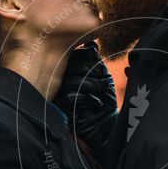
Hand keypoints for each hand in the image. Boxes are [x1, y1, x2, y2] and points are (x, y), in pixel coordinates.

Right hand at [55, 42, 117, 162]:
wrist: (107, 124)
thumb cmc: (106, 99)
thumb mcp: (103, 76)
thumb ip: (96, 60)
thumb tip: (91, 45)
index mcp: (72, 67)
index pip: (74, 54)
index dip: (87, 56)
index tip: (100, 62)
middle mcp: (63, 77)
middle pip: (69, 64)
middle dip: (89, 69)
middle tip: (103, 76)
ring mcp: (60, 91)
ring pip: (70, 80)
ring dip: (91, 84)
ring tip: (103, 91)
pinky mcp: (61, 106)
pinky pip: (69, 95)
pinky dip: (86, 98)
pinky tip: (97, 103)